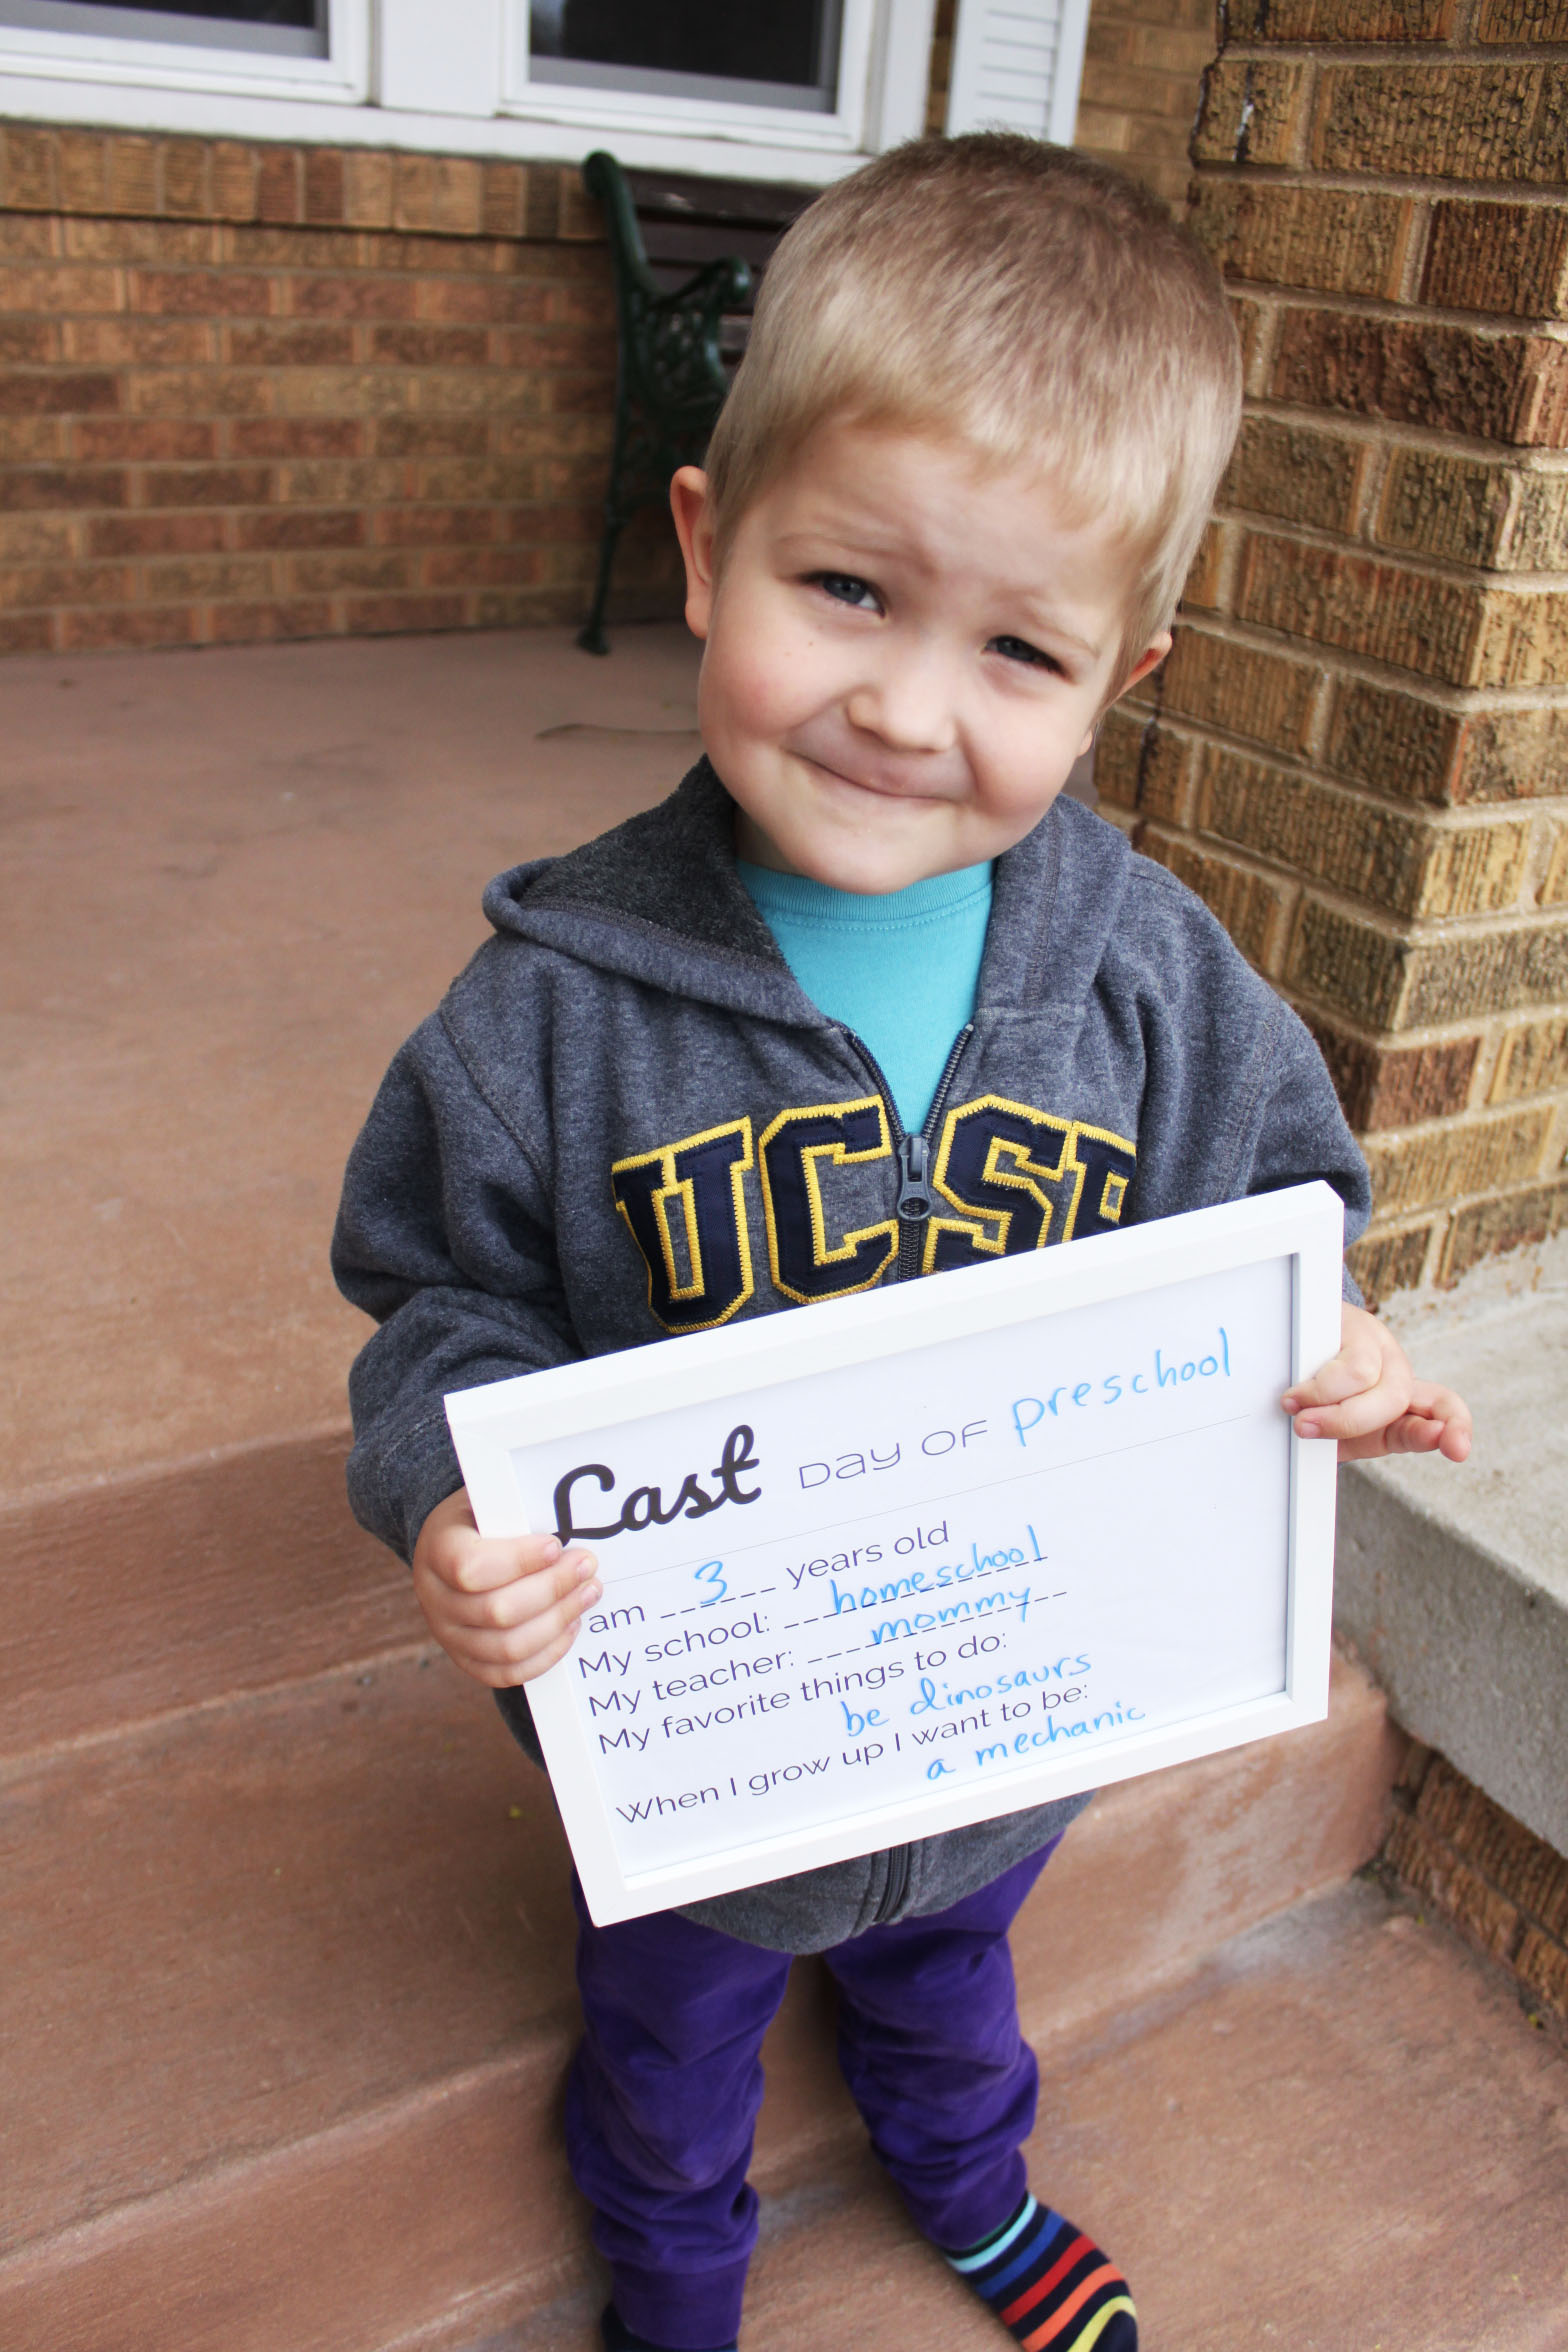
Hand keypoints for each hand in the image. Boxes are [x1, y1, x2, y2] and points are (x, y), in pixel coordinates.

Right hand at [411, 1487, 601, 1687]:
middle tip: (587, 1567)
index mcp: (437, 1551)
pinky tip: (571, 1625)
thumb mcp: (489, 1500)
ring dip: (557, 1621)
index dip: (519, 1561)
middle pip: (497, 1612)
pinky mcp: (467, 1659)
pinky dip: (547, 1654)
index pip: (470, 1568)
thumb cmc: (481, 1520)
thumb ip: (518, 1511)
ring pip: (508, 1647)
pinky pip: (508, 1672)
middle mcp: (435, 1599)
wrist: (451, 1548)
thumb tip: (570, 1525)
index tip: (555, 1546)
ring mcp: (449, 1635)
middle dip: (552, 1590)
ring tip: (588, 1593)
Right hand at [1282, 1302, 1471, 1465]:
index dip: (1454, 1427)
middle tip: (1306, 1428)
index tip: (1457, 1448)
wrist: (1280, 1351)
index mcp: (1399, 1406)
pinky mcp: (1354, 1323)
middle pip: (1396, 1400)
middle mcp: (1394, 1371)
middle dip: (1347, 1422)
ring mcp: (1376, 1343)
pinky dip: (1316, 1389)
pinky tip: (1295, 1392)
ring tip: (1294, 1408)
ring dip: (1326, 1405)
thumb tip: (1328, 1445)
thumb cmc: (1307, 1400)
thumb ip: (1344, 1440)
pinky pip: (1346, 1365)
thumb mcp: (1331, 1434)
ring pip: (1369, 1380)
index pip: (1442, 1410)